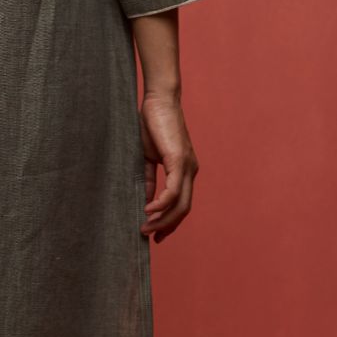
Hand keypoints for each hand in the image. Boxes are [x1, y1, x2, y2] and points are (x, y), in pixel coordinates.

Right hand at [138, 91, 199, 243]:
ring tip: (145, 227)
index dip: (170, 221)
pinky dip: (161, 204)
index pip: (182, 204)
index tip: (156, 234)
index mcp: (185, 170)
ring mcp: (187, 166)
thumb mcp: (148, 158)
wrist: (158, 100)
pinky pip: (173, 190)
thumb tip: (147, 201)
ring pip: (181, 204)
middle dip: (167, 227)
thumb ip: (149, 180)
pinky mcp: (179, 160)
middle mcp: (191, 171)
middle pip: (184, 209)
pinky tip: (148, 209)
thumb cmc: (152, 125)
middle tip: (150, 237)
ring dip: (163, 220)